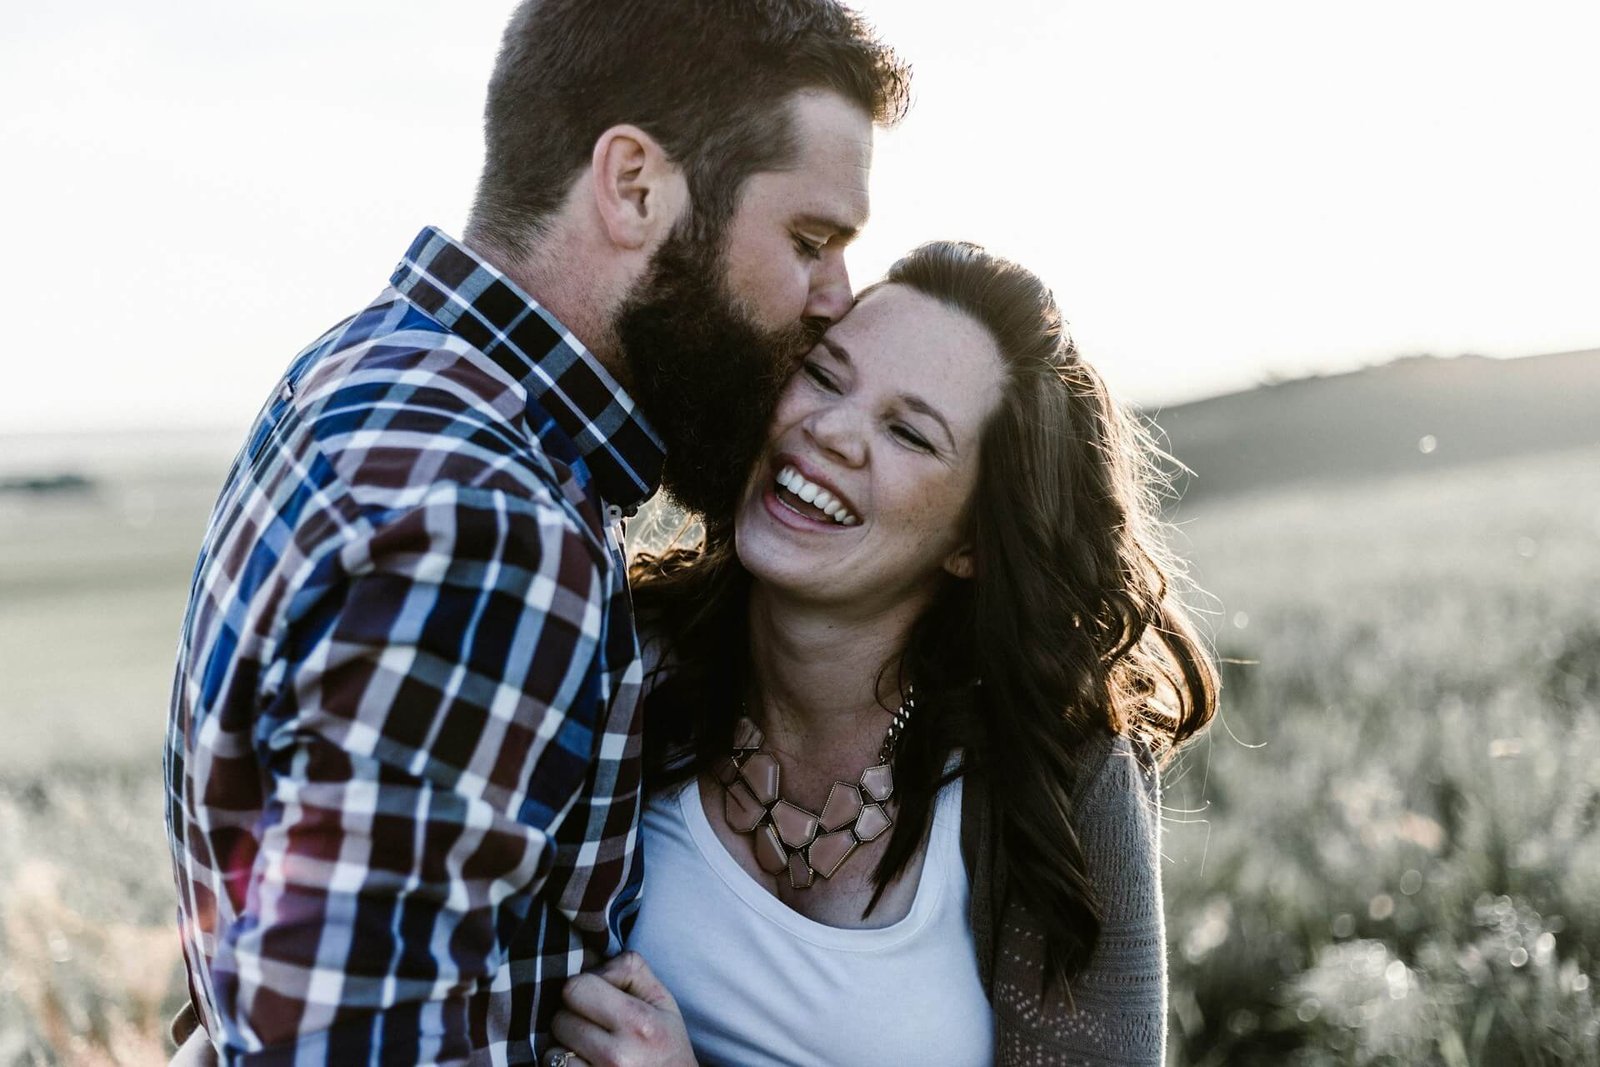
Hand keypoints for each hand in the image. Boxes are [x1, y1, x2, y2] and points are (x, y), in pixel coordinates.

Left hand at [551, 951, 696, 1066]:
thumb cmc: (666, 1044)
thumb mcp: (661, 999)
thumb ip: (629, 969)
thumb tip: (590, 966)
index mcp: (637, 1021)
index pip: (576, 988)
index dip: (583, 988)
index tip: (595, 997)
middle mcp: (617, 1054)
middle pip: (560, 1019)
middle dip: (572, 1018)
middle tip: (594, 1026)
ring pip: (552, 1050)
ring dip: (566, 1048)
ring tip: (590, 1049)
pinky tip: (586, 1064)